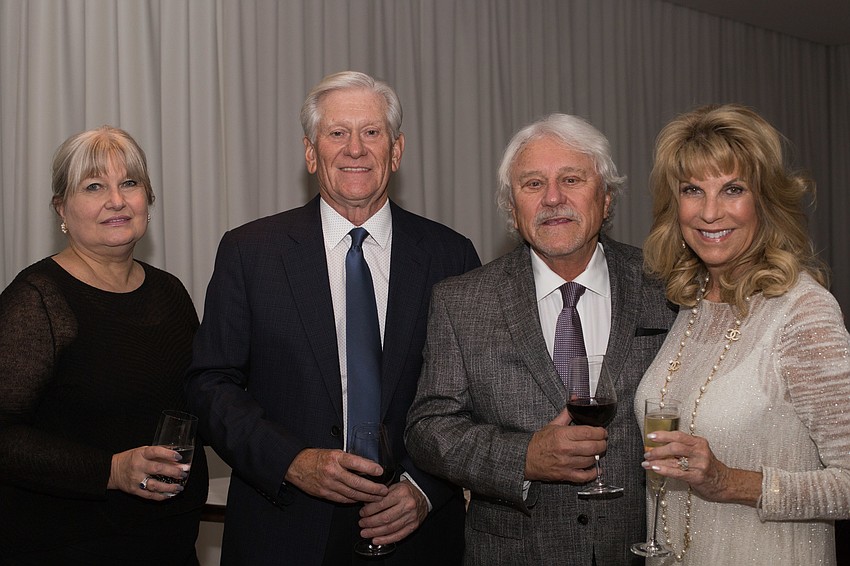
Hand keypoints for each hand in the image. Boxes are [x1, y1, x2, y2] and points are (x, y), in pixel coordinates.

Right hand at [108, 445, 189, 499]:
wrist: (112, 471)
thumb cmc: (130, 459)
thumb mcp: (142, 451)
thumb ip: (157, 453)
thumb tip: (176, 457)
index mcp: (140, 454)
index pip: (155, 452)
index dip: (167, 454)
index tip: (179, 457)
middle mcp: (138, 467)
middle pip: (157, 469)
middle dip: (173, 472)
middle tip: (184, 473)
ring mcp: (136, 480)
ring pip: (155, 485)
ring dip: (169, 487)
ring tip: (180, 487)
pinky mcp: (135, 490)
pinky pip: (150, 495)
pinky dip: (161, 496)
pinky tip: (170, 494)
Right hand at [285, 448, 388, 503]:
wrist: (296, 465)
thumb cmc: (316, 457)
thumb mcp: (333, 452)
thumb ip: (348, 460)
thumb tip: (366, 466)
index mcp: (335, 457)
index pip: (356, 462)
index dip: (370, 467)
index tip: (380, 471)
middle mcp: (332, 471)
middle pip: (357, 482)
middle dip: (373, 489)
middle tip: (383, 491)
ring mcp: (328, 484)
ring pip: (352, 493)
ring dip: (366, 497)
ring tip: (377, 498)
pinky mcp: (324, 494)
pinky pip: (343, 499)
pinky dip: (354, 500)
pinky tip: (361, 500)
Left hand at [359, 478, 427, 544]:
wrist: (423, 495)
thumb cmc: (406, 491)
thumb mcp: (393, 486)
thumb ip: (380, 495)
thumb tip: (365, 505)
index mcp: (401, 493)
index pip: (381, 504)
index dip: (369, 511)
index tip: (362, 513)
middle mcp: (407, 505)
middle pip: (385, 518)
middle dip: (370, 523)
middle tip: (361, 524)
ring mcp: (411, 517)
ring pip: (390, 528)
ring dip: (375, 532)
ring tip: (365, 533)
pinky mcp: (413, 526)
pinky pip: (398, 535)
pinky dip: (386, 539)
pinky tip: (376, 540)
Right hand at [524, 407, 606, 482]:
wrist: (526, 458)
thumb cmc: (539, 442)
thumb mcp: (552, 424)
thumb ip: (567, 412)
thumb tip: (576, 399)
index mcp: (563, 434)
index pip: (589, 432)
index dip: (600, 432)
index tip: (602, 432)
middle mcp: (566, 449)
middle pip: (593, 447)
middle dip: (602, 443)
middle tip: (602, 441)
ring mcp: (566, 463)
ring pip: (591, 460)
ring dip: (597, 456)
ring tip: (596, 452)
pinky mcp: (565, 475)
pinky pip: (584, 476)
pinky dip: (593, 473)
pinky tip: (595, 468)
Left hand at [642, 430, 761, 505]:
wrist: (724, 482)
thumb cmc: (706, 466)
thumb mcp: (697, 452)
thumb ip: (682, 448)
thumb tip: (658, 446)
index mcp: (698, 442)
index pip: (678, 435)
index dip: (663, 435)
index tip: (650, 436)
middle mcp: (700, 451)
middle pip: (675, 447)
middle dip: (658, 450)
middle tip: (646, 454)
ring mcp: (700, 464)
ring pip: (674, 460)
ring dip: (657, 461)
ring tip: (646, 463)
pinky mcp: (698, 477)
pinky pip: (678, 472)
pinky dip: (664, 470)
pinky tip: (655, 469)